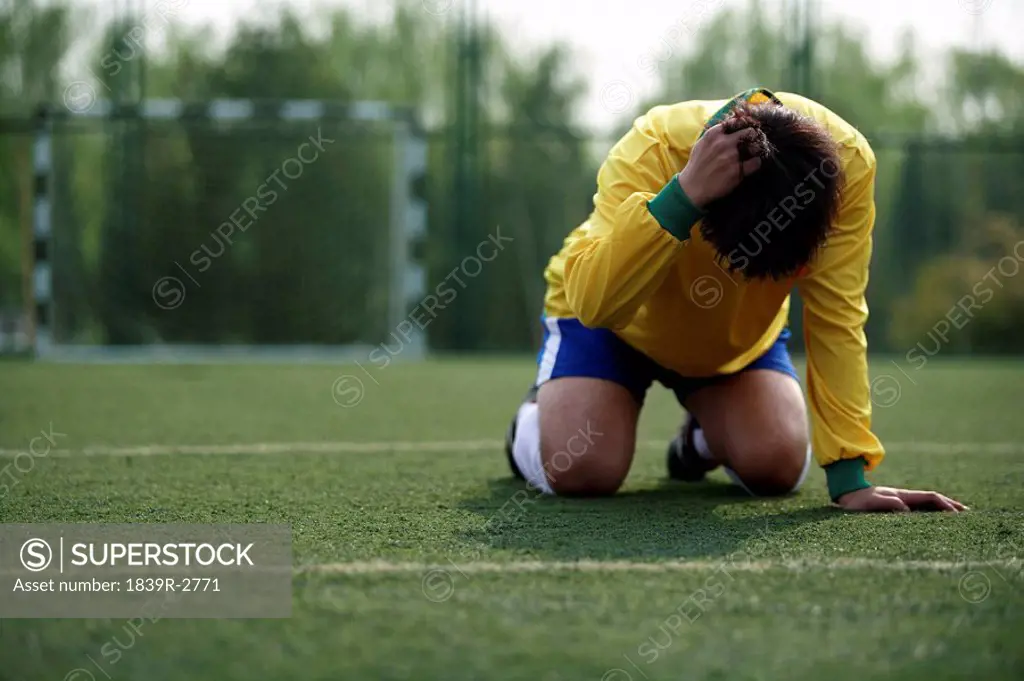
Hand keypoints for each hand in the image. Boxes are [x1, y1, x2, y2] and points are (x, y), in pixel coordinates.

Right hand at [677, 123, 762, 208]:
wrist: (692, 187)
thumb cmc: (697, 166)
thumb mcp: (701, 144)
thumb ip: (714, 134)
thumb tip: (728, 126)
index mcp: (713, 134)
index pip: (736, 121)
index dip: (744, 124)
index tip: (746, 128)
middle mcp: (724, 143)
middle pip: (749, 132)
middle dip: (752, 136)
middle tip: (752, 141)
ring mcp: (732, 157)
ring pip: (755, 146)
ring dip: (756, 149)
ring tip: (752, 153)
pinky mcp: (738, 171)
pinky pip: (756, 162)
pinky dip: (755, 163)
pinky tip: (751, 165)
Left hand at [836, 486, 967, 512]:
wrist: (845, 495)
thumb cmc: (857, 502)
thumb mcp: (872, 503)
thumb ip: (888, 503)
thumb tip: (907, 510)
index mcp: (903, 496)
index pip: (930, 498)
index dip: (945, 504)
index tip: (958, 514)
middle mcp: (905, 498)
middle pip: (933, 500)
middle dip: (950, 506)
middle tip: (967, 514)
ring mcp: (901, 502)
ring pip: (927, 505)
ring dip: (942, 510)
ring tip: (957, 518)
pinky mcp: (896, 509)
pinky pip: (918, 511)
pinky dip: (930, 514)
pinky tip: (934, 523)